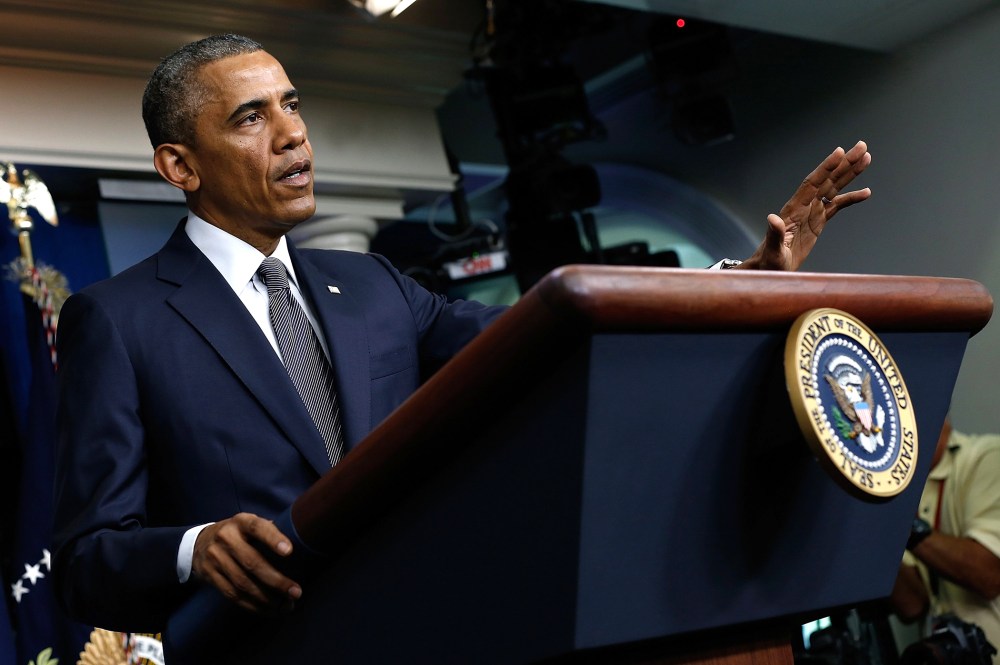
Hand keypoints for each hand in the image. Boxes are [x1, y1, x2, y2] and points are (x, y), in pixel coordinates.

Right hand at [192, 512, 301, 614]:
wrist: (199, 543)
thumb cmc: (238, 534)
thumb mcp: (249, 524)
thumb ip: (269, 530)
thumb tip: (300, 541)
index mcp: (240, 522)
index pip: (257, 527)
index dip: (273, 539)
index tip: (289, 552)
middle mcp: (226, 538)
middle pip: (252, 562)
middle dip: (276, 581)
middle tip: (296, 592)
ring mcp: (215, 558)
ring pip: (242, 583)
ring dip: (267, 599)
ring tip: (286, 606)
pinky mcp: (209, 576)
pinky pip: (232, 595)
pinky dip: (252, 605)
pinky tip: (268, 610)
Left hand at [740, 140, 871, 270]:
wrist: (768, 268)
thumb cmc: (768, 261)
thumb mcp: (772, 250)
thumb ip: (773, 234)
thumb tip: (771, 217)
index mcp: (794, 209)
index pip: (812, 183)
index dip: (826, 167)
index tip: (840, 152)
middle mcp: (803, 206)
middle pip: (827, 179)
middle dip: (844, 163)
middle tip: (862, 145)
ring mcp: (811, 212)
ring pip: (833, 188)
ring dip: (849, 173)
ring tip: (866, 157)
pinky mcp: (817, 221)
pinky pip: (837, 206)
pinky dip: (851, 198)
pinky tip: (866, 192)